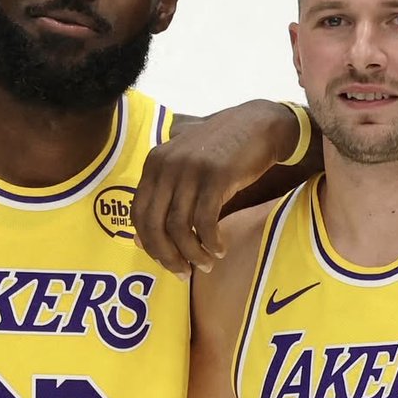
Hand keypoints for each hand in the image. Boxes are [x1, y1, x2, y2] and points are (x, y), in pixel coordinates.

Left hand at [131, 101, 304, 278]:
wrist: (258, 125)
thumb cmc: (222, 150)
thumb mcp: (185, 164)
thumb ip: (163, 193)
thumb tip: (140, 239)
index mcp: (155, 163)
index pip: (138, 213)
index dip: (150, 244)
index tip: (166, 261)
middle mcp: (167, 165)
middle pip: (155, 225)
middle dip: (168, 256)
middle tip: (184, 273)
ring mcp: (191, 170)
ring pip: (180, 227)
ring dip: (192, 253)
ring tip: (206, 264)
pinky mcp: (216, 176)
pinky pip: (205, 221)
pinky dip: (210, 242)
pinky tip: (220, 249)